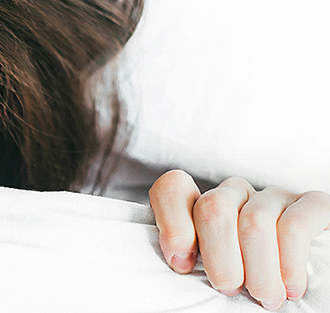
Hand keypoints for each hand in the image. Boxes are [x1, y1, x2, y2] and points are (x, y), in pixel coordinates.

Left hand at [150, 170, 329, 309]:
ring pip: (253, 221)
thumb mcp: (213, 272)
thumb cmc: (250, 283)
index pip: (173, 189)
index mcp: (204, 206)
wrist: (313, 291)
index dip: (173, 225)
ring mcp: (273, 197)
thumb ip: (191, 260)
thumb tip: (180, 262)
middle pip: (213, 208)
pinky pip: (294, 225)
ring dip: (258, 269)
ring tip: (265, 297)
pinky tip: (291, 287)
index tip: (183, 265)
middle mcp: (236, 194)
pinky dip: (289, 262)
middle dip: (220, 257)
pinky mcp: (312, 205)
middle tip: (231, 289)